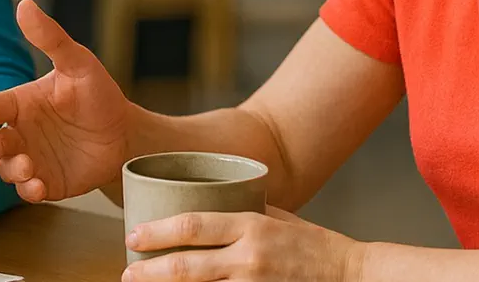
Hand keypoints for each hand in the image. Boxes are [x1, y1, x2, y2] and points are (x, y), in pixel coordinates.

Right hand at [0, 0, 132, 201]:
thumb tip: (25, 4)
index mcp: (19, 104)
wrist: (124, 133)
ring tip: (28, 167)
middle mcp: (19, 133)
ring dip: (13, 171)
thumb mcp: (77, 63)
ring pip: (8, 170)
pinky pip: (29, 190)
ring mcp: (30, 159)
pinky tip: (39, 186)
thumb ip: (51, 39)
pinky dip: (30, 190)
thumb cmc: (96, 93)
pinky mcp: (46, 182)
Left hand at [123, 207, 362, 281]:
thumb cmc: (312, 243)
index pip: (194, 225)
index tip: (133, 235)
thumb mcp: (276, 216)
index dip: (158, 232)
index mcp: (251, 226)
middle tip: (127, 272)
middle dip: (151, 271)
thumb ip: (242, 212)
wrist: (351, 274)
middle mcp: (250, 257)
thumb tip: (205, 203)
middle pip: (188, 266)